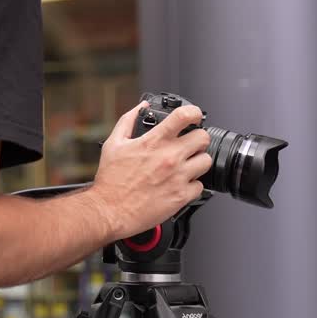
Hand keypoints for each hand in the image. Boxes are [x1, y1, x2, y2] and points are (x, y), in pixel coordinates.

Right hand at [88, 101, 212, 241]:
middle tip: (189, 144)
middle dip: (197, 139)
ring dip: (198, 162)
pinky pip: (200, 186)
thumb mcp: (113, 144)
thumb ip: (128, 121)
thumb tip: (142, 107)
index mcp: (153, 142)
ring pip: (206, 161)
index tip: (194, 115)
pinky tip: (180, 184)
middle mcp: (169, 157)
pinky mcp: (181, 196)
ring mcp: (177, 177)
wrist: (110, 210)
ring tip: (186, 165)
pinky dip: (192, 185)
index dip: (194, 112)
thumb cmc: (111, 180)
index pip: (184, 116)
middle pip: (203, 138)